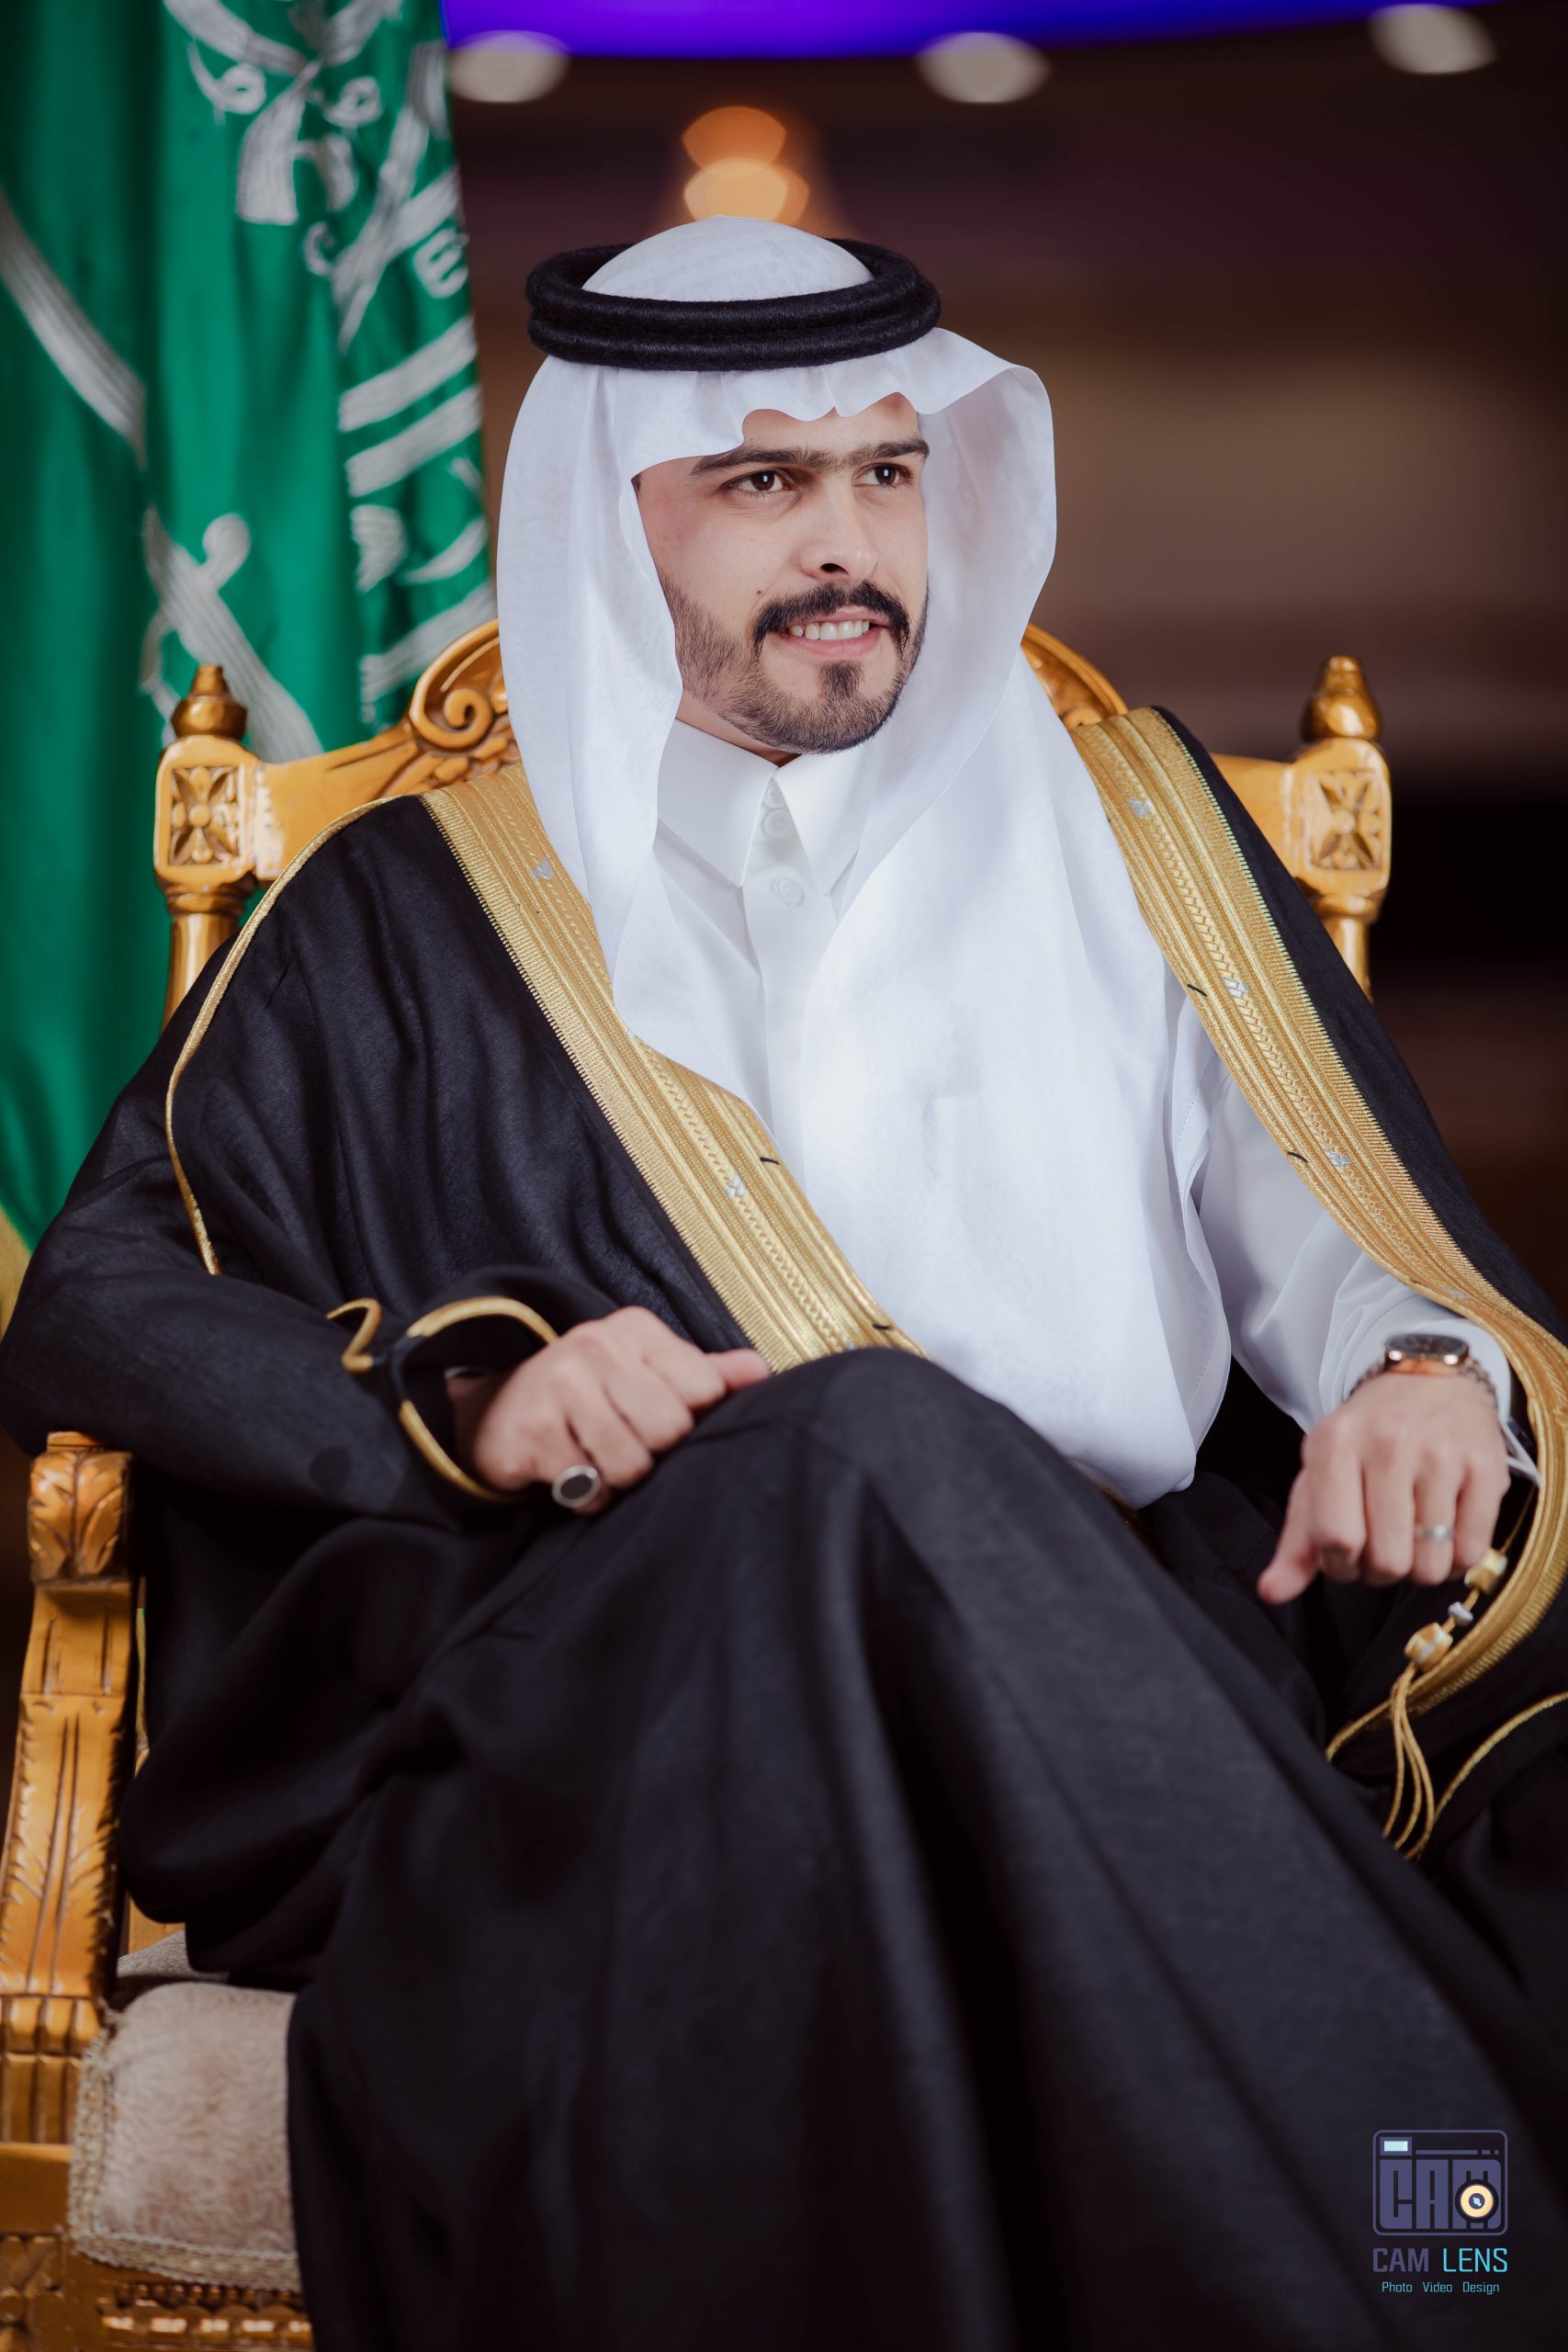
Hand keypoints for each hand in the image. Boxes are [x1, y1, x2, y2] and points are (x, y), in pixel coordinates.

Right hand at [448, 1306, 769, 1508]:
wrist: (498, 1412)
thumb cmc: (590, 1394)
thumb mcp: (647, 1371)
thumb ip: (706, 1373)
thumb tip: (761, 1372)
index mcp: (635, 1329)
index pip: (702, 1388)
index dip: (692, 1419)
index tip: (666, 1418)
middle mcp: (596, 1345)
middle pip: (669, 1429)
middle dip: (655, 1453)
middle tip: (631, 1445)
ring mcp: (559, 1385)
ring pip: (631, 1464)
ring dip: (619, 1480)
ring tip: (601, 1460)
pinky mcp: (533, 1430)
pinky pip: (589, 1488)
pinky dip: (587, 1496)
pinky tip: (573, 1473)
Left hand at [1256, 1370, 1508, 1605]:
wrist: (1428, 1380)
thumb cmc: (1365, 1440)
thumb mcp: (1319, 1476)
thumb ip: (1297, 1540)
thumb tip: (1271, 1592)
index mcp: (1334, 1444)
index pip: (1336, 1539)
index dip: (1341, 1565)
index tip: (1348, 1552)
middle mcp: (1388, 1444)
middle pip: (1386, 1561)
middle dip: (1381, 1571)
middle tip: (1384, 1544)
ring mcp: (1441, 1454)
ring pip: (1430, 1565)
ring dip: (1421, 1568)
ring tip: (1415, 1537)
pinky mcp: (1485, 1468)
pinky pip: (1471, 1552)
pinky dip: (1457, 1559)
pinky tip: (1447, 1532)